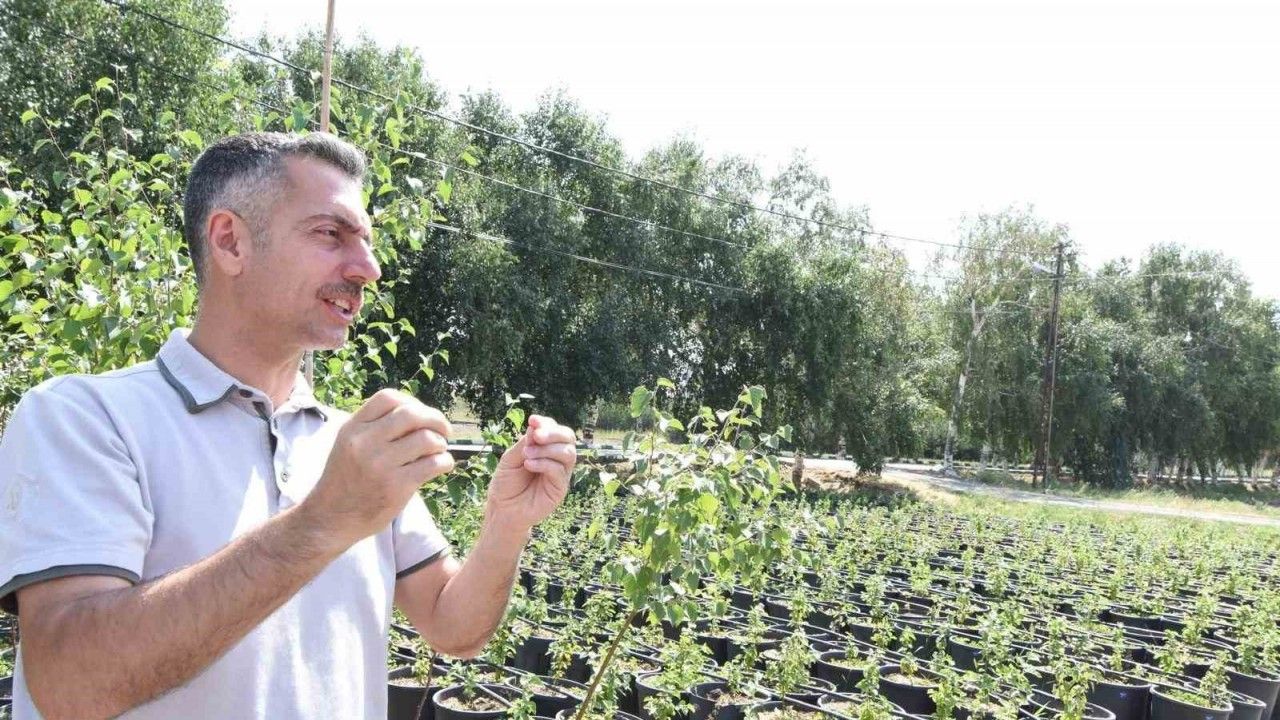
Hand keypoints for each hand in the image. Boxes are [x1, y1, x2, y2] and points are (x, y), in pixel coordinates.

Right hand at [304, 389, 453, 544]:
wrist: (330, 518)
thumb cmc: (345, 480)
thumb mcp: (348, 444)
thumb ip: (374, 427)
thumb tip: (419, 413)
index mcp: (353, 429)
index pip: (388, 398)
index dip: (412, 402)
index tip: (422, 414)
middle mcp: (365, 443)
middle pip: (412, 414)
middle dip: (435, 418)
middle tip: (444, 430)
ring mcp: (381, 465)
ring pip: (426, 438)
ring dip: (440, 442)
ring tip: (438, 451)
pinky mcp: (397, 487)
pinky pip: (433, 464)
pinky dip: (444, 461)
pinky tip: (441, 465)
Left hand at [487, 415, 574, 532]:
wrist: (502, 509)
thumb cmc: (506, 483)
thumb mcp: (510, 459)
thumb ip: (524, 444)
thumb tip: (535, 427)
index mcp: (546, 448)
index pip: (555, 429)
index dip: (546, 422)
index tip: (533, 420)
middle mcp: (556, 459)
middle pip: (568, 438)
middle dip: (553, 433)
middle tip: (536, 436)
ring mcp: (560, 474)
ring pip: (568, 453)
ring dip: (548, 449)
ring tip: (527, 455)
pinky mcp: (560, 489)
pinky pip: (559, 470)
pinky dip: (544, 464)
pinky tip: (529, 465)